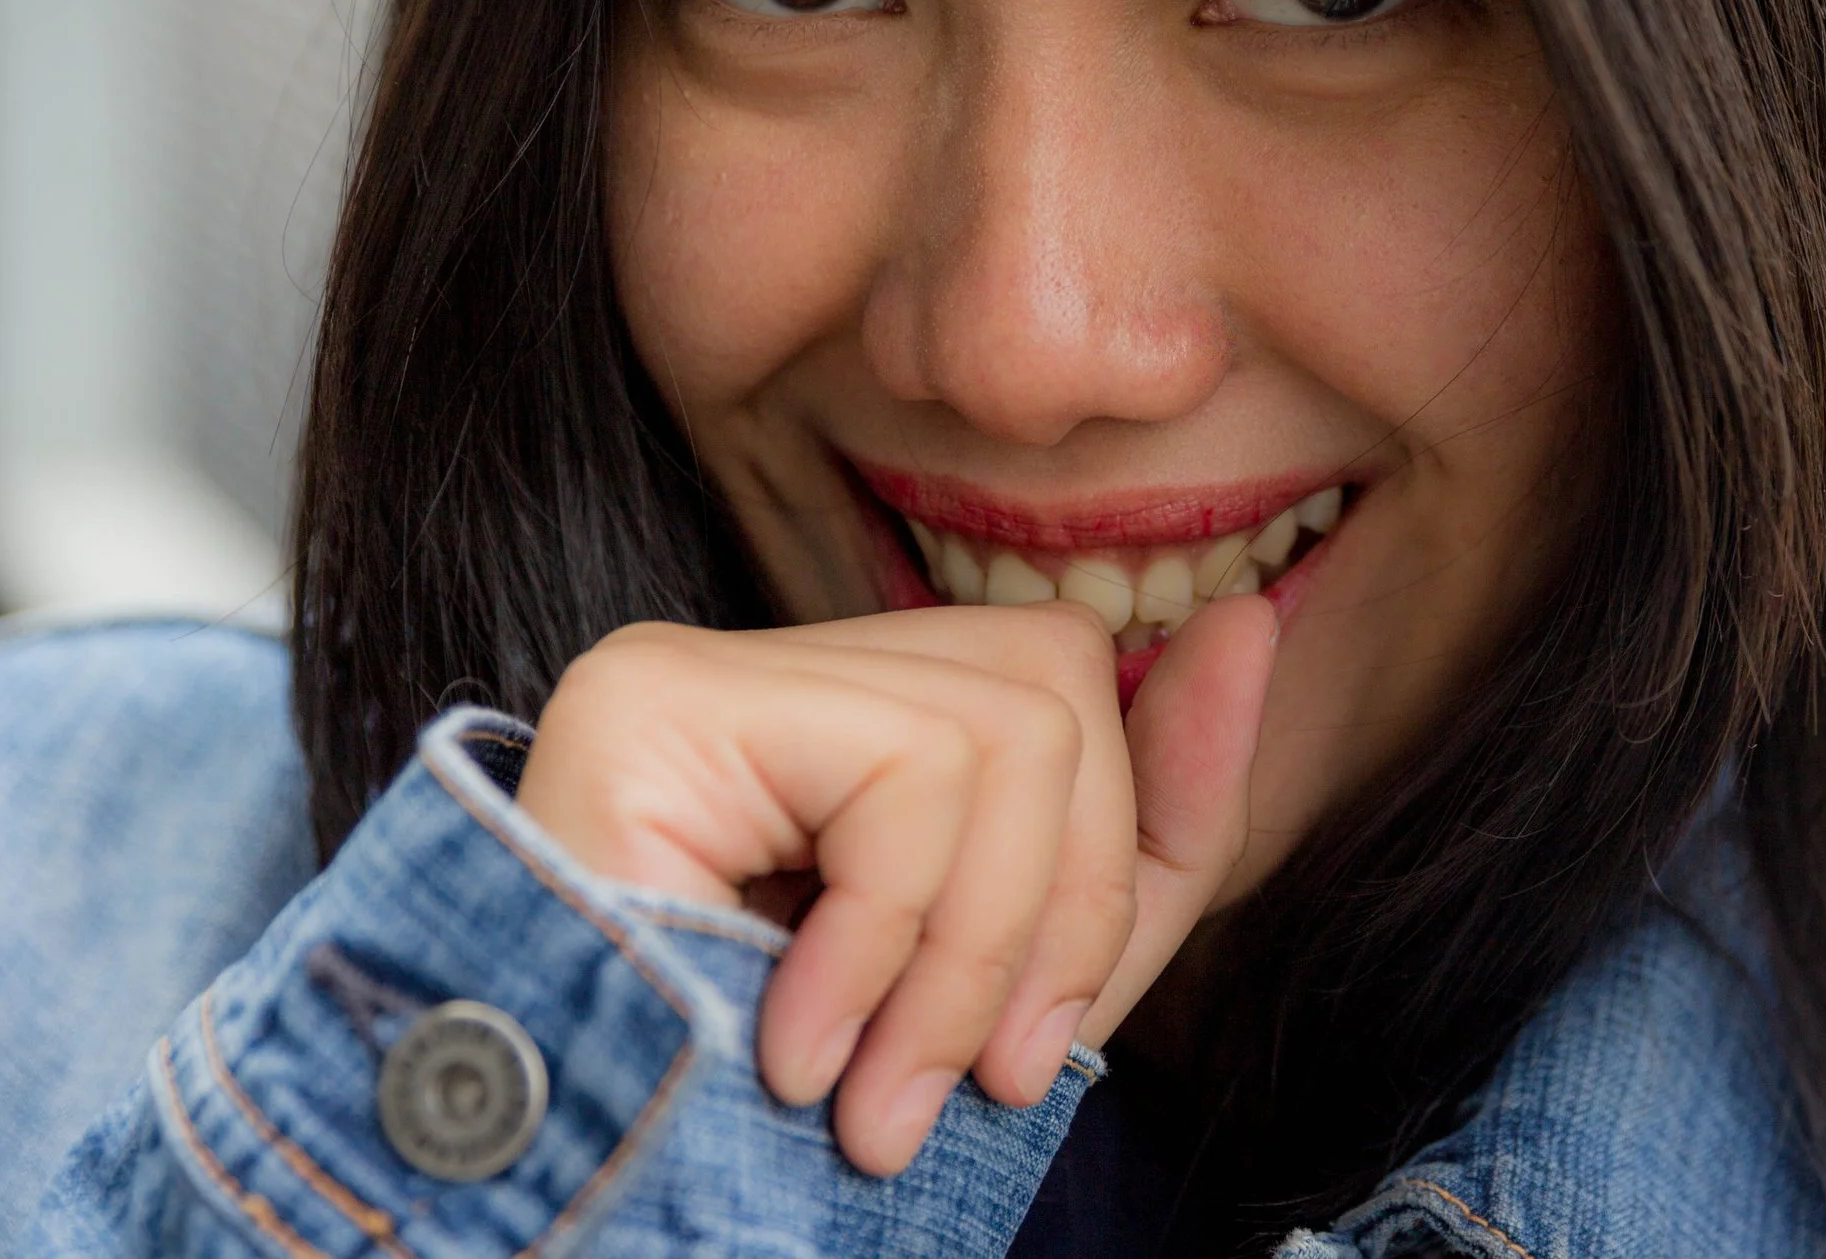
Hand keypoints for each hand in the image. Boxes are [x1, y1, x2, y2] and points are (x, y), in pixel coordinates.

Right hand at [512, 593, 1275, 1175]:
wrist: (574, 1206)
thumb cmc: (784, 1114)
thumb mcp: (1012, 986)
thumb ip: (1138, 838)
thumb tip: (1251, 625)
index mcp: (844, 727)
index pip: (1057, 677)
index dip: (1148, 791)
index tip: (1099, 977)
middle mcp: (767, 670)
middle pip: (1050, 685)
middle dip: (1065, 910)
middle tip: (987, 1083)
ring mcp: (701, 667)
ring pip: (1000, 728)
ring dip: (971, 958)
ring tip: (881, 1097)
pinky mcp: (657, 697)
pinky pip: (899, 777)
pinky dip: (885, 945)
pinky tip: (797, 1051)